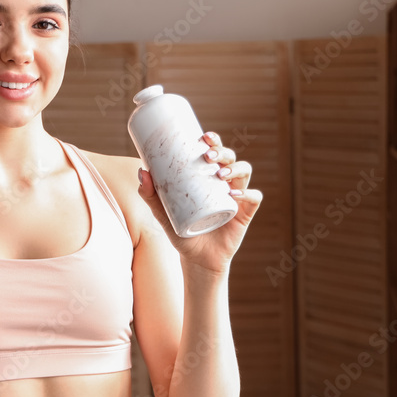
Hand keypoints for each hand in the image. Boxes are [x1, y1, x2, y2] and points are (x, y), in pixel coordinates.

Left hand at [137, 131, 261, 273]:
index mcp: (208, 177)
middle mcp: (225, 182)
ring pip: (244, 171)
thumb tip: (142, 171)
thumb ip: (150, 196)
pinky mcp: (245, 213)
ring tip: (220, 174)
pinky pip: (254, 198)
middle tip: (208, 156)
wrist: (197, 259)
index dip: (213, 140)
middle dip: (222, 151)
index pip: (214, 152)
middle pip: (230, 157)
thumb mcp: (163, 214)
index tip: (203, 136)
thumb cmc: (183, 232)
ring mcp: (237, 196)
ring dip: (235, 168)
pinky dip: (248, 193)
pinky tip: (235, 194)